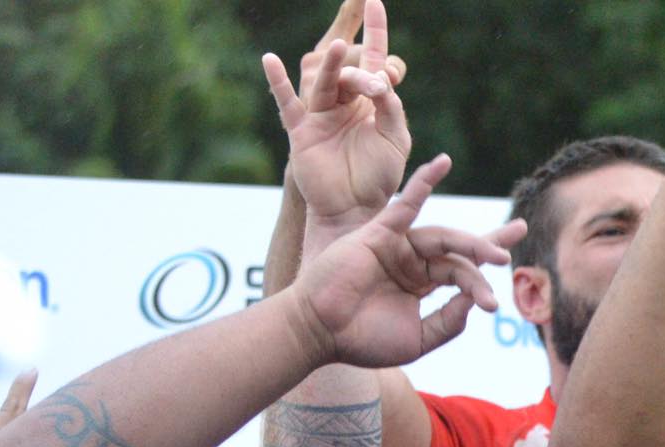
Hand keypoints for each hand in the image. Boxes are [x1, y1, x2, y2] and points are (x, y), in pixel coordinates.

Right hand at [264, 0, 409, 226]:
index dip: (375, 31)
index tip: (375, 1)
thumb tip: (381, 83)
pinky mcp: (301, 130)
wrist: (357, 209)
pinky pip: (287, 102)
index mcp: (370, 102)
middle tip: (376, 88)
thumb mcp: (395, 140)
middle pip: (351, 72)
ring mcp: (320, 114)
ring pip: (324, 82)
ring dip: (332, 65)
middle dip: (364, 75)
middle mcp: (344, 102)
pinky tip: (269, 60)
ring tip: (340, 47)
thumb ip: (392, 109)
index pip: (374, 60)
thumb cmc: (378, 177)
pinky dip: (278, 82)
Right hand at [291, 154, 523, 368]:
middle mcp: (413, 261)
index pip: (462, 273)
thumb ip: (449, 322)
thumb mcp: (419, 339)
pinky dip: (424, 182)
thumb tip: (475, 301)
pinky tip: (443, 163)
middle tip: (518, 233)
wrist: (321, 333)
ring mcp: (398, 245)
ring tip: (498, 255)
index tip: (501, 293)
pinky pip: (405, 203)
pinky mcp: (380, 231)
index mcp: (421, 284)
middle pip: (460, 250)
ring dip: (472, 243)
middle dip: (489, 245)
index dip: (484, 279)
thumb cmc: (363, 341)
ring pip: (444, 237)